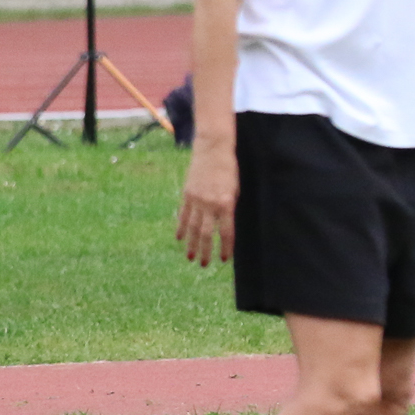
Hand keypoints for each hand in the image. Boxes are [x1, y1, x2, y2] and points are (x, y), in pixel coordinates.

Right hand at [177, 142, 237, 264]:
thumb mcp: (235, 189)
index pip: (225, 232)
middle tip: (203, 265)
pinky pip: (183, 214)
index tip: (224, 259)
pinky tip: (179, 238)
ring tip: (189, 257)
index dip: (225, 247)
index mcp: (225, 204)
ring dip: (190, 244)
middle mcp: (209, 204)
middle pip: (205, 233)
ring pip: (191, 227)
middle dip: (204, 251)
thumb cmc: (230, 169)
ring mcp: (196, 199)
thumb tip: (225, 225)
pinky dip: (181, 227)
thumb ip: (229, 207)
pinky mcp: (187, 194)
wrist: (213, 149)